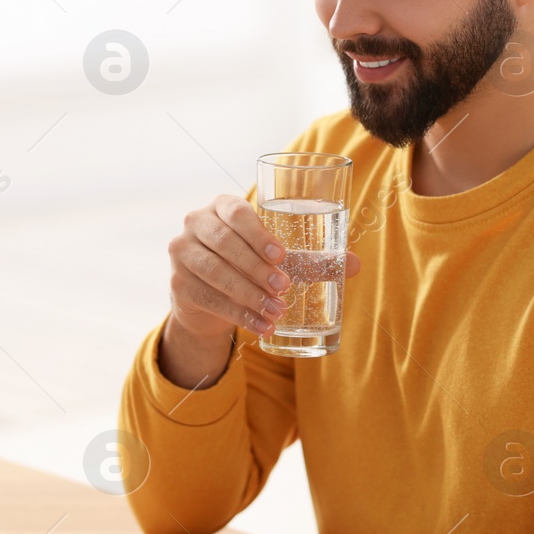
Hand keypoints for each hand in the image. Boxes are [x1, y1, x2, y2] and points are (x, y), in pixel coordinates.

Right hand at [166, 195, 360, 342]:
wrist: (209, 295)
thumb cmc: (249, 264)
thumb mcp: (275, 258)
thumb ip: (311, 259)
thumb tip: (355, 265)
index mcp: (221, 207)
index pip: (236, 212)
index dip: (258, 234)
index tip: (282, 256)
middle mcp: (196, 224)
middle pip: (225, 244)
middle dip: (257, 268)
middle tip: (284, 288)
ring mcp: (182, 254)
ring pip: (216, 273)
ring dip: (249, 294)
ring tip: (277, 311)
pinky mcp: (178, 285)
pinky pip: (209, 300)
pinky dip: (239, 315)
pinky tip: (262, 326)